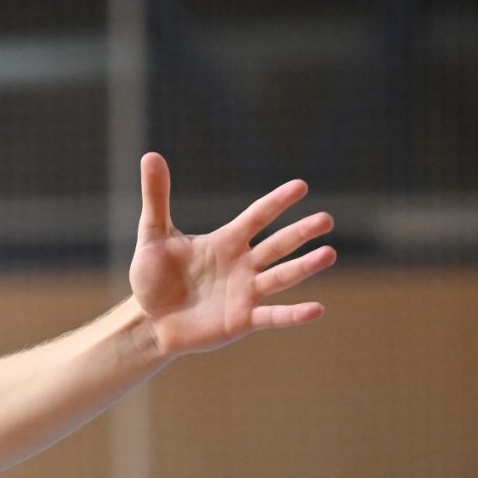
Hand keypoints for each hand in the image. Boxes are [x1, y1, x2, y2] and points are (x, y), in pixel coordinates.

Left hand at [129, 153, 335, 356]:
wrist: (148, 321)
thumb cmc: (152, 278)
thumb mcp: (153, 235)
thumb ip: (157, 198)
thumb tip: (151, 156)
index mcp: (225, 242)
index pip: (257, 217)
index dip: (277, 202)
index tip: (301, 186)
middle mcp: (242, 265)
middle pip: (277, 245)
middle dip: (301, 232)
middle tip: (326, 219)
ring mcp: (245, 292)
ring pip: (281, 276)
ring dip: (304, 266)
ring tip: (329, 254)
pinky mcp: (242, 320)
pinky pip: (273, 315)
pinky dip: (293, 314)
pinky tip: (316, 310)